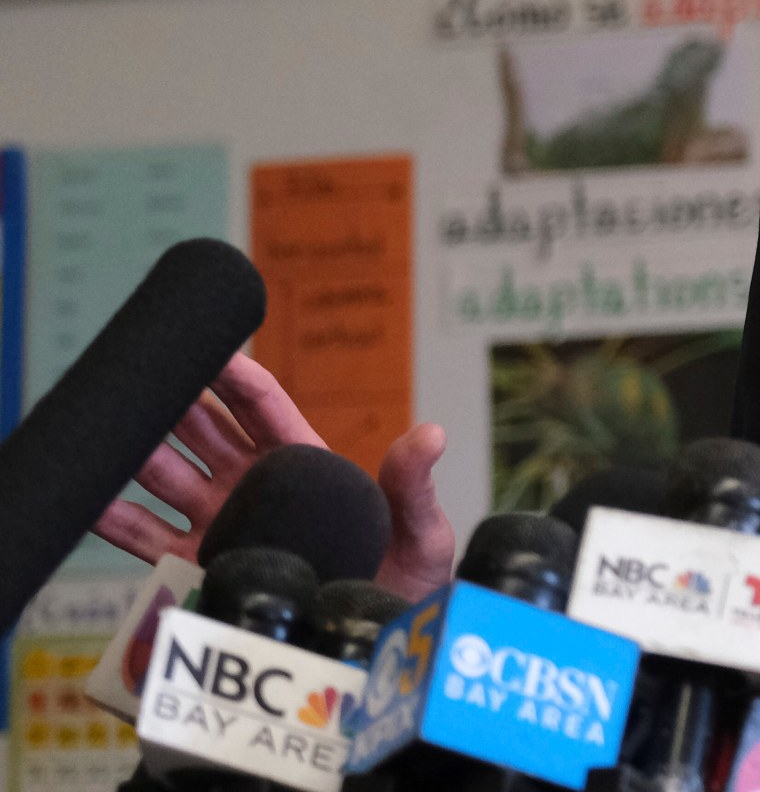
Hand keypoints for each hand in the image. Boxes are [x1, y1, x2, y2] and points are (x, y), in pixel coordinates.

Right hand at [92, 353, 457, 600]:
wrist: (381, 651)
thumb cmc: (405, 584)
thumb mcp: (419, 531)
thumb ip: (411, 485)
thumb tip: (429, 435)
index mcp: (304, 462)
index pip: (261, 407)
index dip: (233, 376)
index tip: (207, 347)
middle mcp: (254, 485)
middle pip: (203, 431)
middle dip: (174, 401)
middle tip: (144, 375)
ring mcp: (221, 522)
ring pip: (168, 475)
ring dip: (138, 450)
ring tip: (108, 429)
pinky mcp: (198, 565)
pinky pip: (147, 538)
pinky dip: (116, 518)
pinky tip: (91, 501)